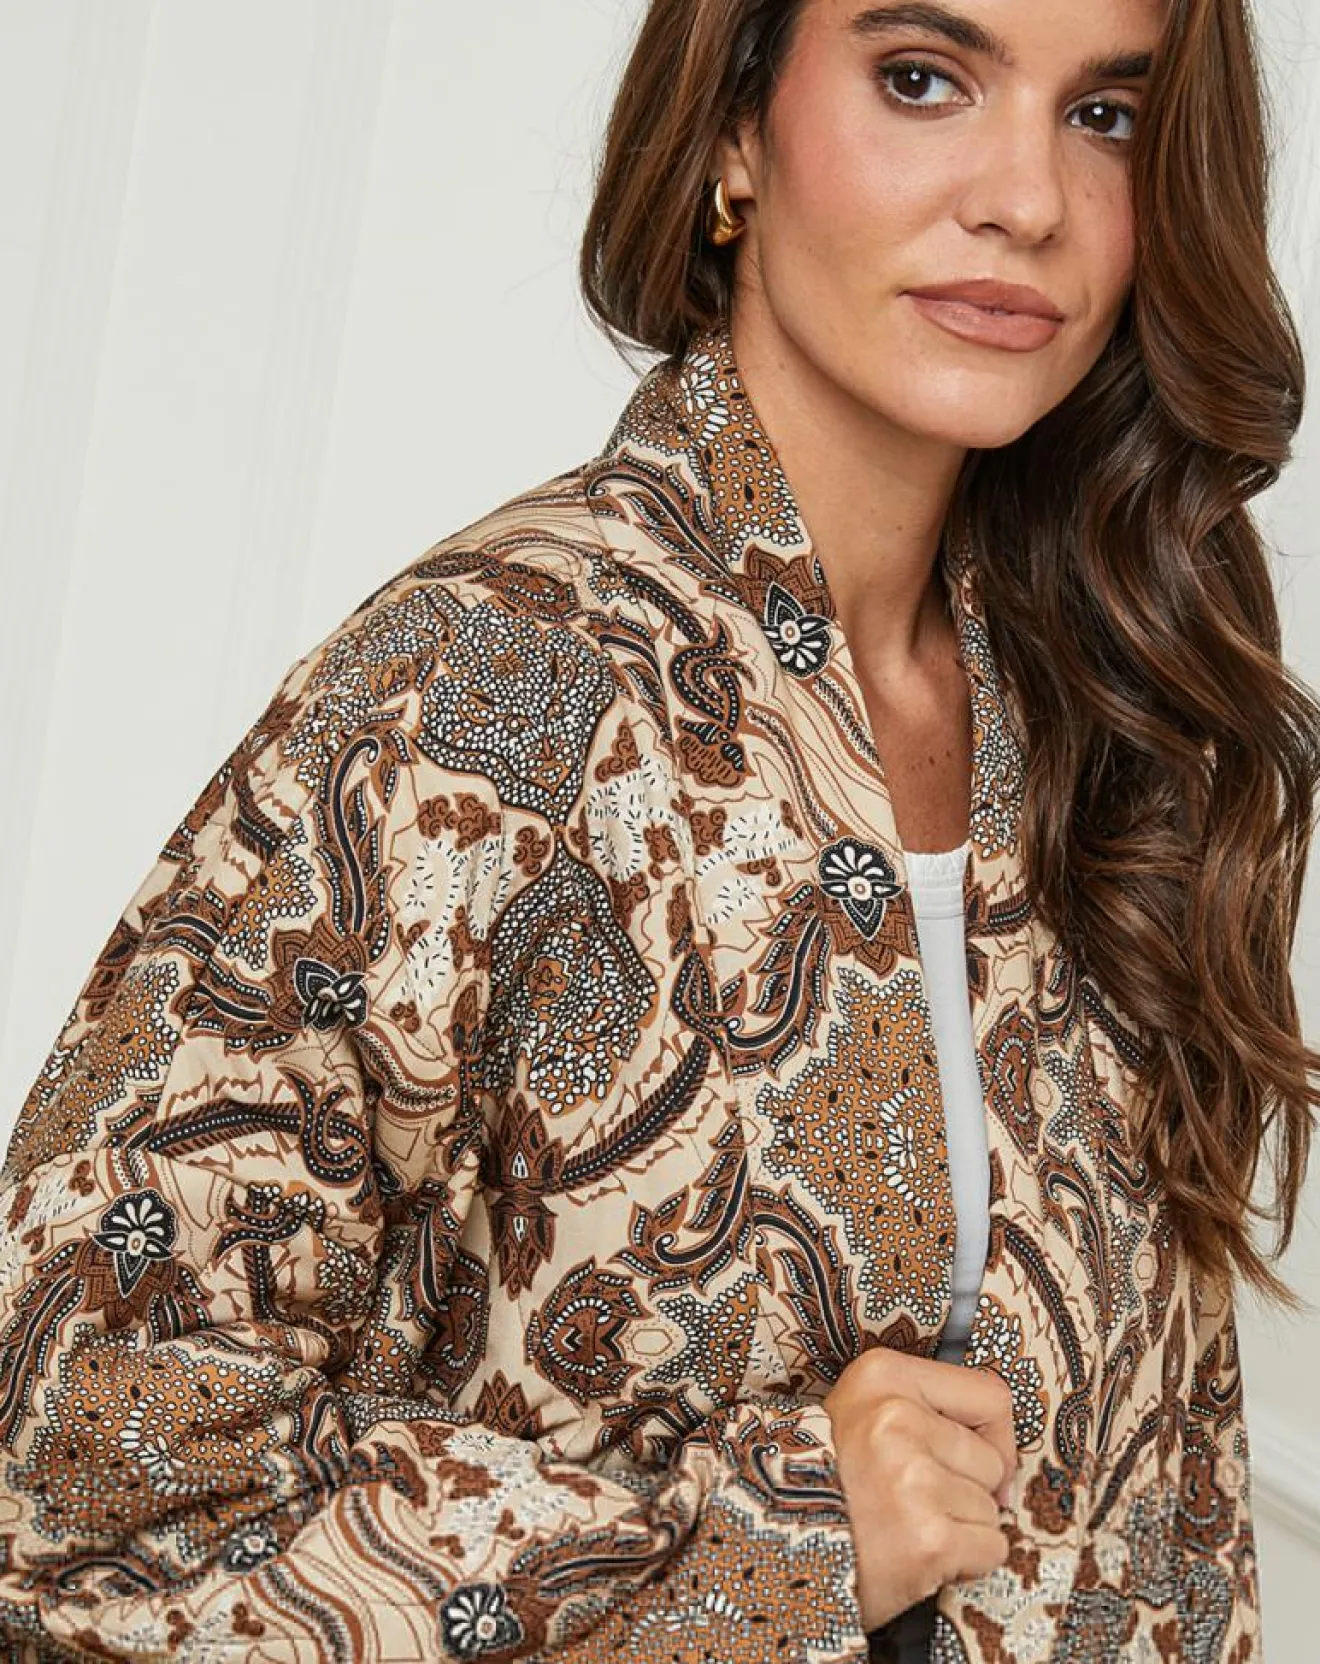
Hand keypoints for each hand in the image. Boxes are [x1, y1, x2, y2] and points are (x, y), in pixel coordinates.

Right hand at [821, 1346, 1018, 1631]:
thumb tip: (1008, 1473)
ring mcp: (913, 1477)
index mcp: (883, 1376)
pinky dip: (965, 1562)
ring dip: (959, 1528)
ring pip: (990, 1509)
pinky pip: (991, 1548)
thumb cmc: (827, 1483)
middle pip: (992, 1461)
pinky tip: (920, 1554)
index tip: (976, 1460)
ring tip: (906, 1527)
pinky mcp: (928, 1535)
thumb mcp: (865, 1414)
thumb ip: (931, 1416)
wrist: (774, 1543)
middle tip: (913, 1502)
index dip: (994, 1436)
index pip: (990, 1394)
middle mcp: (897, 1418)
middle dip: (966, 1490)